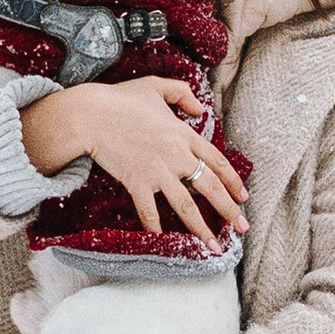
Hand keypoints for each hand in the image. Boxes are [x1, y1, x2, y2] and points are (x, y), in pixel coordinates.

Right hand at [22, 75, 245, 239]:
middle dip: (229, 209)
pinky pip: (149, 211)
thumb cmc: (120, 99)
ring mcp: (157, 171)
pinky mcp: (136, 182)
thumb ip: (182, 94)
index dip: (233, 180)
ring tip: (214, 247)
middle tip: (242, 227)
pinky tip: (164, 241)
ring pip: (186, 205)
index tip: (243, 196)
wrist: (90, 115)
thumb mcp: (155, 86)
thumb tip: (201, 110)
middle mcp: (176, 155)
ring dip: (202, 228)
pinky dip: (156, 228)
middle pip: (210, 186)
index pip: (217, 160)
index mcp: (183, 134)